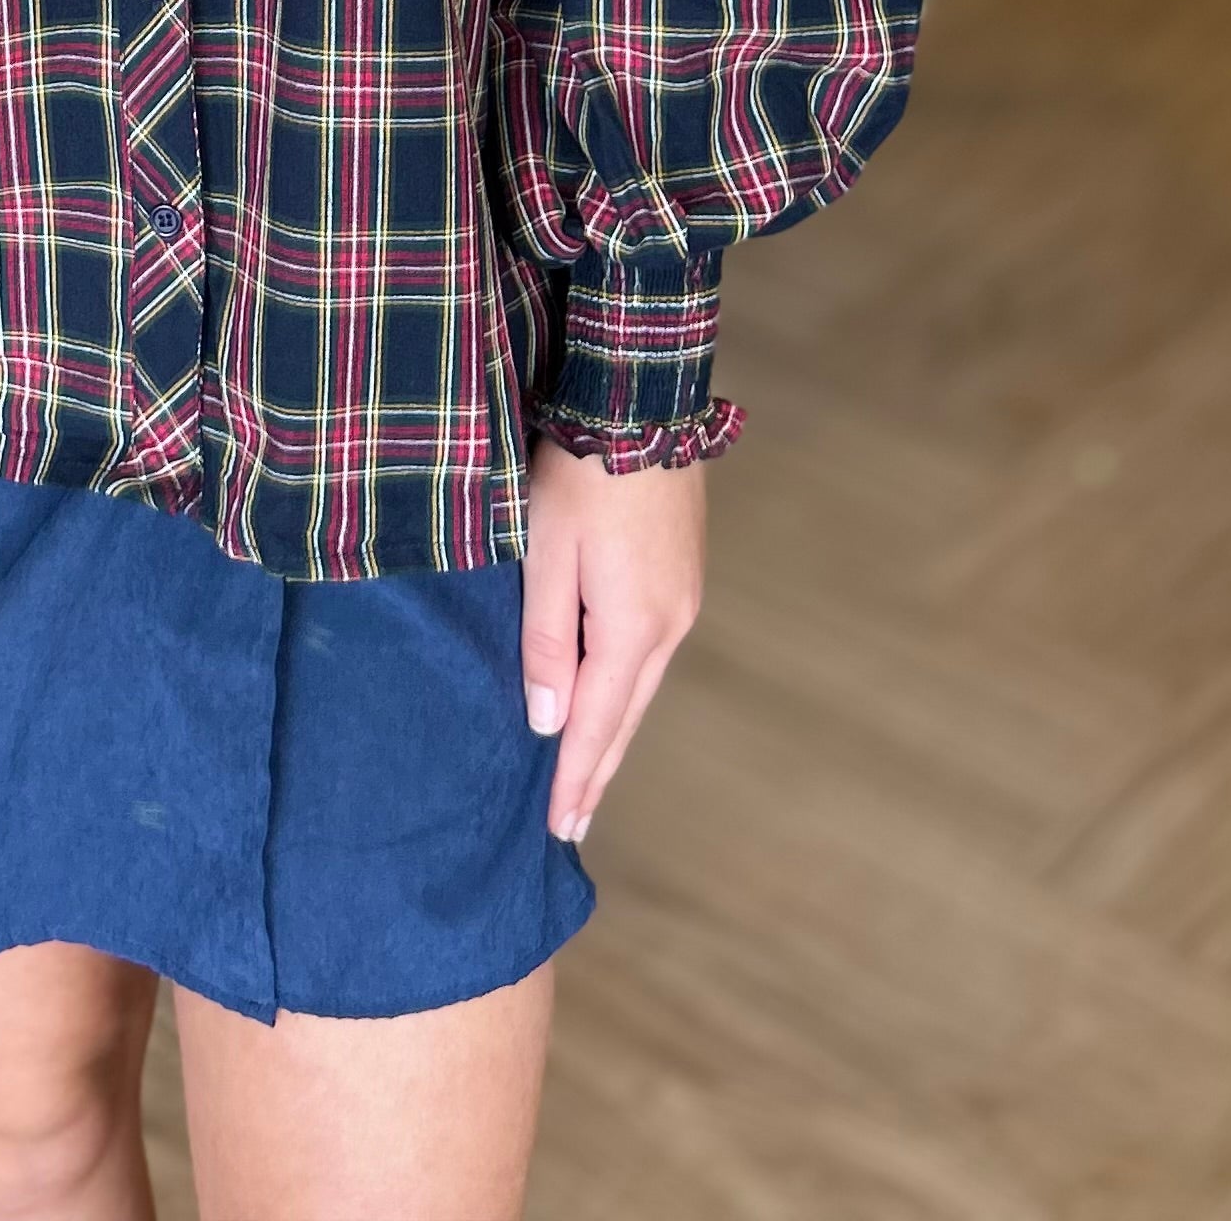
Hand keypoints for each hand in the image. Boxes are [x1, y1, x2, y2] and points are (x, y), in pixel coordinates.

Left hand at [519, 437, 706, 842]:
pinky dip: (626, 688)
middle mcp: (669, 626)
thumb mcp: (546, 553)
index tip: (560, 829)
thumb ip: (546, 640)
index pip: (596, 724)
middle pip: (626, 715)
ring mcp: (684, 600)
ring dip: (613, 731)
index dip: (575, 778)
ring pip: (641, 684)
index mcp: (631, 628)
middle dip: (597, 770)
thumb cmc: (580, 474)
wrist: (642, 401)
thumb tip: (549, 722)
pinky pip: (651, 652)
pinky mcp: (684, 575)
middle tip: (573, 823)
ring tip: (587, 772)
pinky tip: (610, 695)